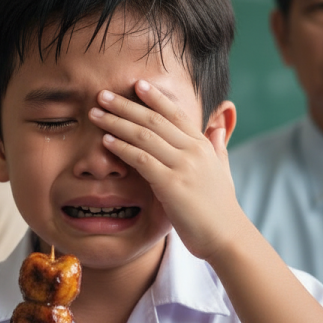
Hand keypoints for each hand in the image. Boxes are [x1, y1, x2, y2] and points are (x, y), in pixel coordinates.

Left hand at [89, 79, 239, 260]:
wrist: (226, 238)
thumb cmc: (220, 209)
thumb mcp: (222, 171)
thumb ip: (217, 147)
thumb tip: (216, 128)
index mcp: (203, 145)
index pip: (176, 114)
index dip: (155, 97)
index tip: (136, 84)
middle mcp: (194, 151)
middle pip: (154, 120)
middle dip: (126, 105)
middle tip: (102, 95)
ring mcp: (183, 167)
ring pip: (144, 136)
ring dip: (116, 122)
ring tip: (95, 114)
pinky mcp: (171, 185)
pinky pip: (141, 159)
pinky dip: (122, 147)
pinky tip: (106, 140)